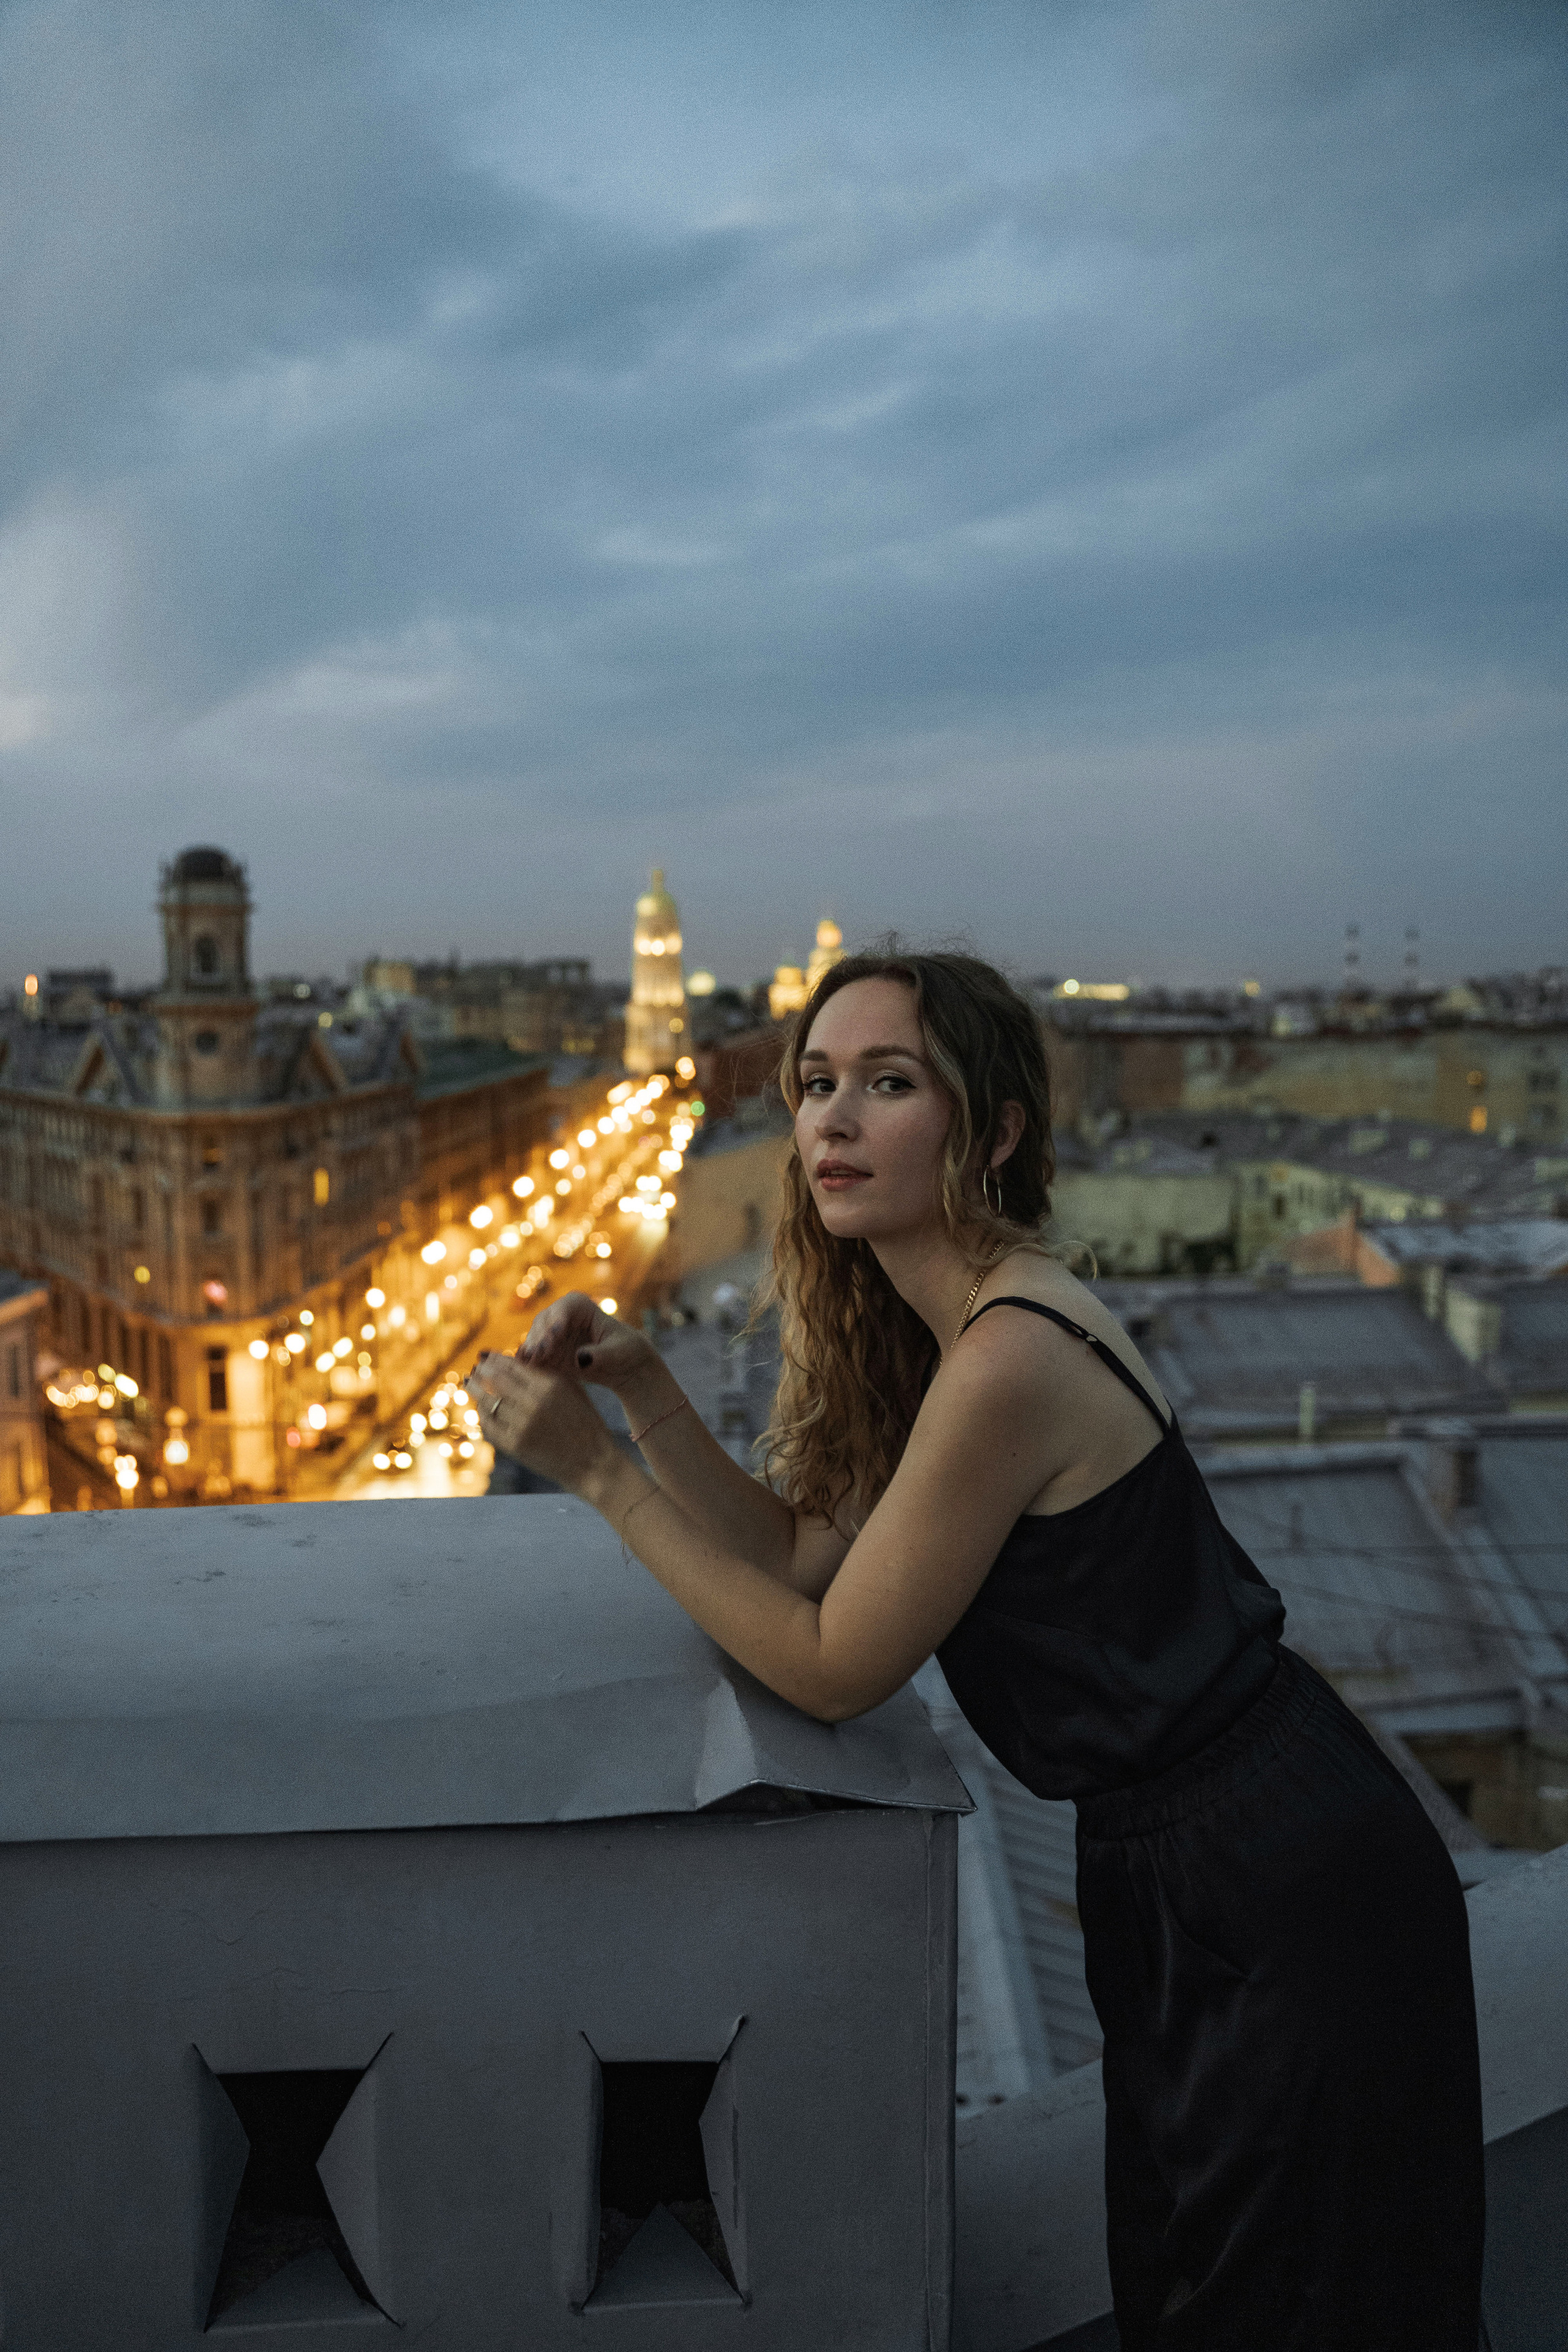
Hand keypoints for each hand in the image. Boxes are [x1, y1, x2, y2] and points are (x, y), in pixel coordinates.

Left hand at [467, 1351, 619, 1496]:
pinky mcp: (515, 1446)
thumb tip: (515, 1358)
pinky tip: (480, 1409)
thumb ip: (545, 1372)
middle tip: (474, 1369)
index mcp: (549, 1385)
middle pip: (495, 1380)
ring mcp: (522, 1425)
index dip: (495, 1360)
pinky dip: (482, 1415)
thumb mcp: (571, 1390)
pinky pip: (489, 1426)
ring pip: (488, 1402)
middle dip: (482, 1372)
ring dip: (475, 1391)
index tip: (487, 1357)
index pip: (512, 1365)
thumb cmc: (584, 1423)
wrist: (592, 1462)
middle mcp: (533, 1402)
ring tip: (469, 1384)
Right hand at [517, 1292, 654, 1393]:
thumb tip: (581, 1358)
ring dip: (531, 1351)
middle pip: (544, 1322)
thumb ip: (601, 1354)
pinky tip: (526, 1371)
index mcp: (581, 1306)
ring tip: (530, 1364)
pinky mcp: (548, 1353)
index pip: (565, 1308)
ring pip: (535, 1338)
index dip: (557, 1320)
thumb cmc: (626, 1351)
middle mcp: (562, 1317)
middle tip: (537, 1354)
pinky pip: (535, 1356)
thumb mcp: (619, 1352)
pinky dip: (529, 1362)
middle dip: (539, 1337)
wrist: (624, 1366)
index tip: (554, 1336)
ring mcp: (552, 1335)